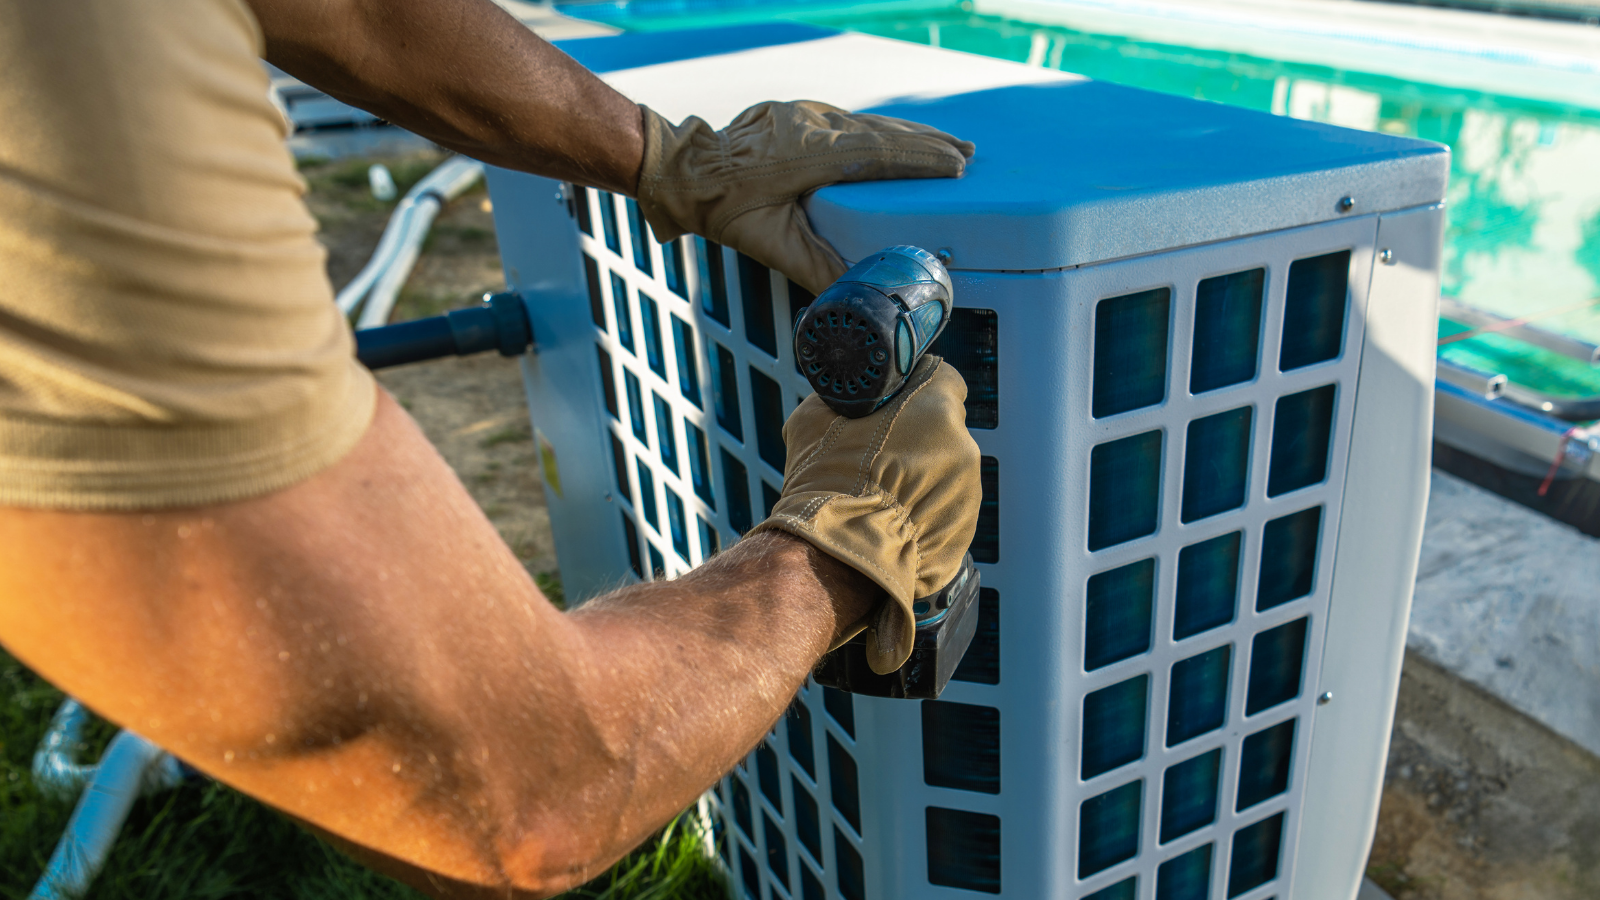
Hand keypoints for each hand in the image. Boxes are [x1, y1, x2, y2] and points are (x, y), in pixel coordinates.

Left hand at [635, 101, 974, 294]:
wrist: (686, 170)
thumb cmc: (724, 208)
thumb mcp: (770, 245)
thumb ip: (814, 268)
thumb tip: (851, 296)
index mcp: (811, 156)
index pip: (879, 154)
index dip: (921, 161)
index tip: (956, 166)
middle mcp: (814, 127)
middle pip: (884, 133)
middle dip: (927, 144)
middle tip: (966, 155)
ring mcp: (807, 115)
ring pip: (870, 122)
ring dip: (910, 133)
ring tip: (947, 144)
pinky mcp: (800, 113)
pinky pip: (853, 119)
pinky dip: (883, 129)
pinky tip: (899, 135)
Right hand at [753, 356, 980, 673]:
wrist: (837, 551)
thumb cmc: (826, 481)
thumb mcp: (817, 417)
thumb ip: (848, 398)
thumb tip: (852, 395)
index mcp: (934, 405)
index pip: (941, 379)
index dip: (916, 390)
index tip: (898, 404)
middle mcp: (962, 444)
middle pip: (945, 428)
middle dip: (918, 437)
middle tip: (882, 453)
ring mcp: (968, 489)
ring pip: (946, 470)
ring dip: (922, 476)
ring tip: (882, 494)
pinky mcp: (964, 528)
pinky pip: (944, 508)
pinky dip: (923, 511)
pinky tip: (891, 520)